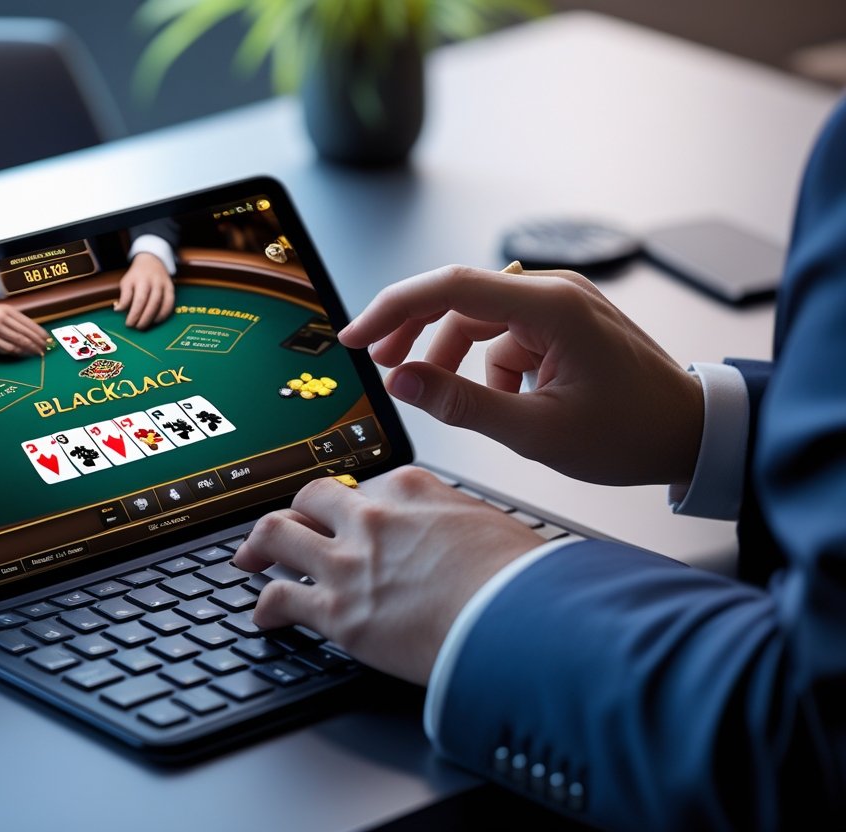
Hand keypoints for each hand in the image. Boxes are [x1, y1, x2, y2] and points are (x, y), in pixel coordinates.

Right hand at [0, 304, 49, 355]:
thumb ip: (15, 320)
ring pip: (16, 342)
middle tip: (44, 350)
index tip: (48, 340)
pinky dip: (15, 352)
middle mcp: (1, 318)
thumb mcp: (0, 312)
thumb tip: (35, 333)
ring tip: (36, 354)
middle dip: (37, 344)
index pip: (28, 323)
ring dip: (28, 350)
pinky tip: (21, 355)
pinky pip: (4, 348)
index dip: (40, 333)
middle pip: (24, 334)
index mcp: (7, 310)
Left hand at [114, 252, 174, 329]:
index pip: (138, 300)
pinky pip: (170, 304)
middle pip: (150, 303)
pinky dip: (164, 314)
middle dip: (143, 318)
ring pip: (161, 304)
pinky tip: (156, 320)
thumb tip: (118, 310)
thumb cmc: (136, 275)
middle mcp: (153, 281)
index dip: (133, 314)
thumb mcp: (126, 282)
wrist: (151, 260)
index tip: (128, 323)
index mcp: (140, 279)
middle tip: (136, 327)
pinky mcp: (171, 288)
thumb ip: (124, 296)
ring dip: (152, 318)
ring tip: (144, 325)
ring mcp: (163, 285)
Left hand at [233, 468, 542, 684]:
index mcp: (410, 490)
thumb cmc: (518, 579)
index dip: (349, 508)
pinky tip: (265, 615)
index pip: (363, 489)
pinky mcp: (337, 611)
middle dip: (295, 513)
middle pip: (310, 500)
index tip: (345, 518)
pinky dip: (266, 606)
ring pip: (277, 536)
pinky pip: (279, 598)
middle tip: (287, 528)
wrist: (517, 620)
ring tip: (251, 558)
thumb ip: (457, 523)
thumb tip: (463, 539)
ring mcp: (348, 563)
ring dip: (260, 546)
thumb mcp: (490, 526)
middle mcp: (370, 518)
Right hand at [339, 265, 703, 486]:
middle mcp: (554, 292)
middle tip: (379, 364)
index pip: (450, 288)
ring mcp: (559, 305)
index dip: (393, 308)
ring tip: (447, 398)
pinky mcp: (561, 323)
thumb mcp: (536, 432)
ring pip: (477, 320)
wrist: (691, 435)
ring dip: (454, 357)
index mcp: (552, 307)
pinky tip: (506, 403)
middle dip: (415, 333)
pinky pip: (503, 336)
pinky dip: (490, 368)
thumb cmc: (631, 433)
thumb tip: (401, 382)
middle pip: (458, 299)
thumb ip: (461, 404)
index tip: (355, 336)